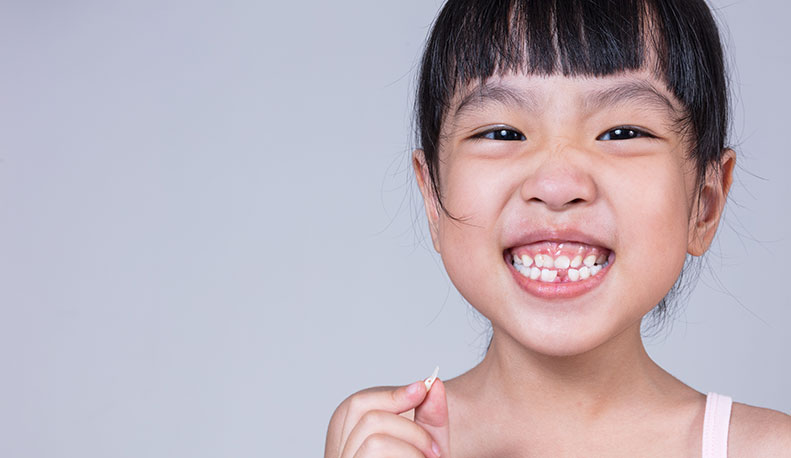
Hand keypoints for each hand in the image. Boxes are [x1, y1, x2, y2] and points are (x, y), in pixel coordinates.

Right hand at [324, 377, 449, 456]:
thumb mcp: (426, 444)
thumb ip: (430, 414)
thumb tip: (432, 383)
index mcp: (347, 441)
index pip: (358, 404)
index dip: (391, 393)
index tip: (422, 390)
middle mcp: (337, 455)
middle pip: (362, 412)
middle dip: (406, 422)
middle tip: (434, 448)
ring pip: (374, 436)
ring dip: (413, 443)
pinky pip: (377, 451)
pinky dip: (409, 456)